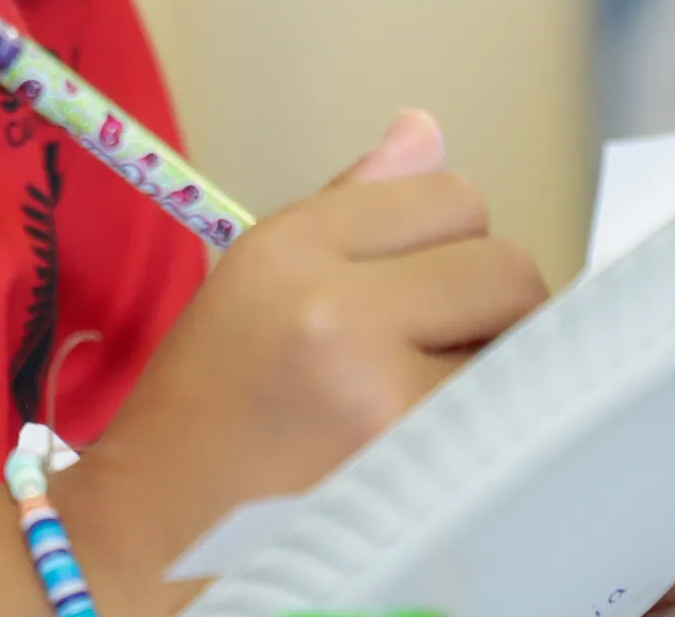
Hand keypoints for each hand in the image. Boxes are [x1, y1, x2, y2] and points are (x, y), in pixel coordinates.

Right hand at [58, 109, 547, 590]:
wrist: (152, 546)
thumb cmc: (206, 423)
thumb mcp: (253, 287)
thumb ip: (351, 210)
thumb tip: (427, 128)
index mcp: (287, 248)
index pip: (451, 195)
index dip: (442, 248)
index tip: (410, 295)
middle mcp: (334, 310)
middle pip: (505, 267)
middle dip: (484, 311)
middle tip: (422, 361)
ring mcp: (383, 397)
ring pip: (522, 351)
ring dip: (492, 378)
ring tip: (416, 415)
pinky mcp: (419, 473)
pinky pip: (510, 426)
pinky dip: (490, 439)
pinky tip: (430, 460)